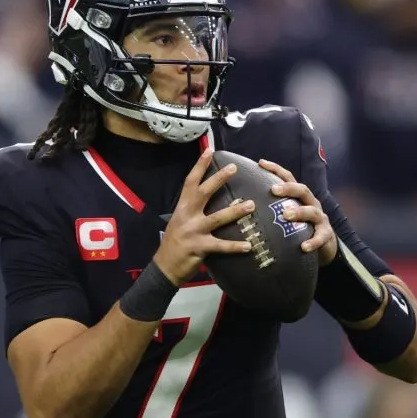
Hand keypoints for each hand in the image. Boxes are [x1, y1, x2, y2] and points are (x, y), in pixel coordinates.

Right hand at [154, 149, 255, 285]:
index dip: (199, 166)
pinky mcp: (200, 247)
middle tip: (234, 167)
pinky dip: (235, 246)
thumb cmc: (175, 242)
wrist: (165, 267)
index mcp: (182, 207)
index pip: (190, 182)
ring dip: (235, 211)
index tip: (209, 150)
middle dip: (218, 179)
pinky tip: (249, 245)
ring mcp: (193, 231)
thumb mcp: (180, 221)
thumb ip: (195, 209)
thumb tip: (218, 197)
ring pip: (217, 218)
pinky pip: (221, 246)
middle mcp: (187, 216)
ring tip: (251, 205)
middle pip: (203, 193)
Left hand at [258, 159, 337, 264]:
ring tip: (286, 215)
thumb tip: (242, 204)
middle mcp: (311, 203)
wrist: (325, 243)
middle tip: (273, 189)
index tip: (260, 163)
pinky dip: (313, 241)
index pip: (289, 178)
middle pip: (302, 190)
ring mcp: (320, 218)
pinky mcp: (326, 234)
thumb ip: (272, 208)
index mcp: (300, 196)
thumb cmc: (300, 227)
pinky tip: (304, 247)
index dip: (276, 169)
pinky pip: (321, 237)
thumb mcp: (288, 214)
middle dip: (288, 188)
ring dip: (299, 212)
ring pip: (312, 211)